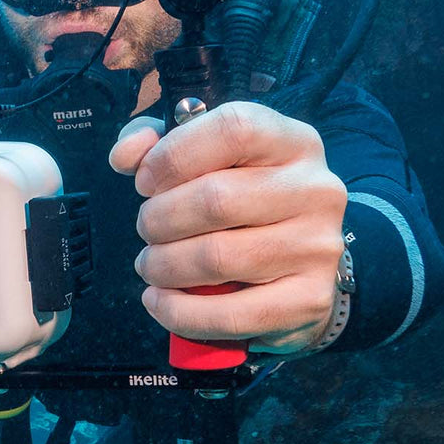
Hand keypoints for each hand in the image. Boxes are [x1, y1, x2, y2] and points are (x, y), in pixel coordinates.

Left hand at [109, 102, 347, 353]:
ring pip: (217, 258)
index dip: (173, 155)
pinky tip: (158, 301)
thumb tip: (124, 156)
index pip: (233, 130)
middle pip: (216, 199)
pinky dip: (180, 312)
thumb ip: (155, 143)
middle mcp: (315, 189)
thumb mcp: (203, 154)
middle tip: (146, 228)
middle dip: (158, 219)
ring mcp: (318, 246)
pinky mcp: (311, 299)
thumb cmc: (237, 195)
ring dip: (163, 265)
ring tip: (151, 264)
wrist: (298, 259)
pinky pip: (232, 313)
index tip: (144, 182)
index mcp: (292, 141)